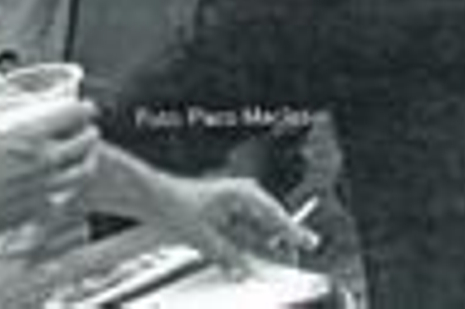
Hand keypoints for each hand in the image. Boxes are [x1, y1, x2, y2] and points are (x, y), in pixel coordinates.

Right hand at [0, 103, 99, 241]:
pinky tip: (65, 188)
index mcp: (29, 138)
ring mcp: (40, 189)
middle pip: (85, 144)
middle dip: (91, 135)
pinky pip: (63, 200)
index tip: (89, 109)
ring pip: (82, 173)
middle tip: (90, 132)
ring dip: (88, 162)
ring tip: (86, 159)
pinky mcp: (34, 212)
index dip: (87, 110)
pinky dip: (69, 191)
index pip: (72, 117)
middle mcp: (41, 163)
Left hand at [145, 173, 318, 274]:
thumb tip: (245, 271)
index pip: (275, 215)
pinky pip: (243, 239)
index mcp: (243, 194)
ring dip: (262, 252)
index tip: (310, 242)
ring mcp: (234, 209)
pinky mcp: (224, 221)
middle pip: (269, 226)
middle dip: (280, 246)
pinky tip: (248, 266)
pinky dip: (246, 253)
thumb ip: (228, 255)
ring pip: (256, 235)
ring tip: (275, 268)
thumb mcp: (204, 236)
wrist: (154, 201)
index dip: (294, 231)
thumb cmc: (178, 205)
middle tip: (293, 264)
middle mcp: (242, 199)